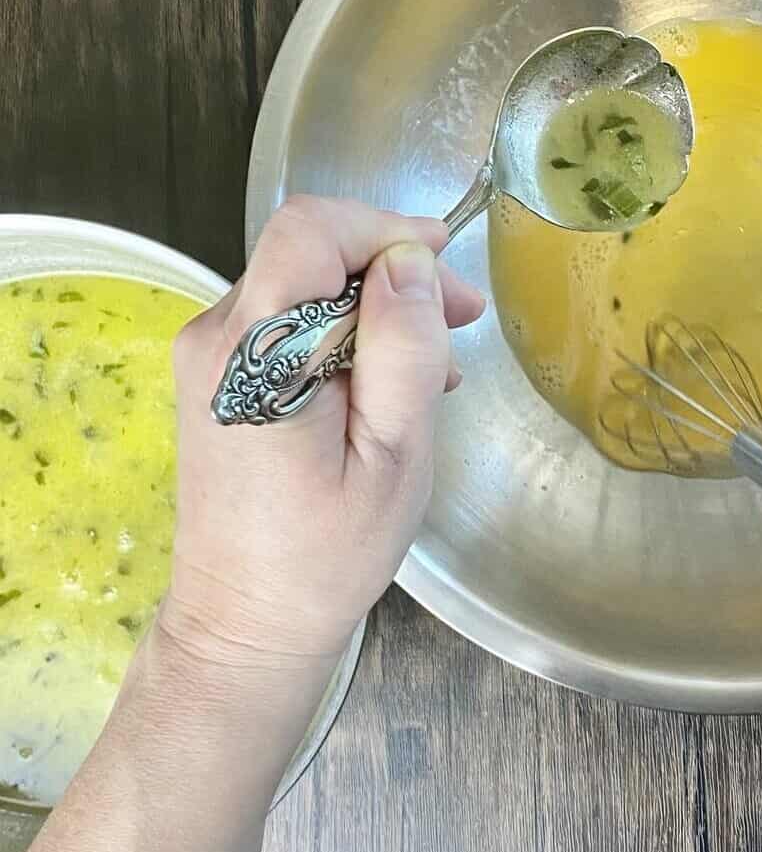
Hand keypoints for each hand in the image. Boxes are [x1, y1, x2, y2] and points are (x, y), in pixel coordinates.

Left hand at [160, 195, 485, 669]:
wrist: (244, 622)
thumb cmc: (328, 552)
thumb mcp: (392, 456)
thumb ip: (401, 352)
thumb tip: (410, 262)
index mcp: (255, 352)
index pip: (309, 231)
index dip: (382, 229)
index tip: (443, 264)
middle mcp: (216, 337)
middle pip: (308, 254)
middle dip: (392, 274)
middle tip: (463, 323)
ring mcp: (208, 357)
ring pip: (303, 287)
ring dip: (376, 310)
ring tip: (436, 373)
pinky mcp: (215, 379)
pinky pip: (288, 324)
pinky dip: (346, 336)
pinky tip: (387, 387)